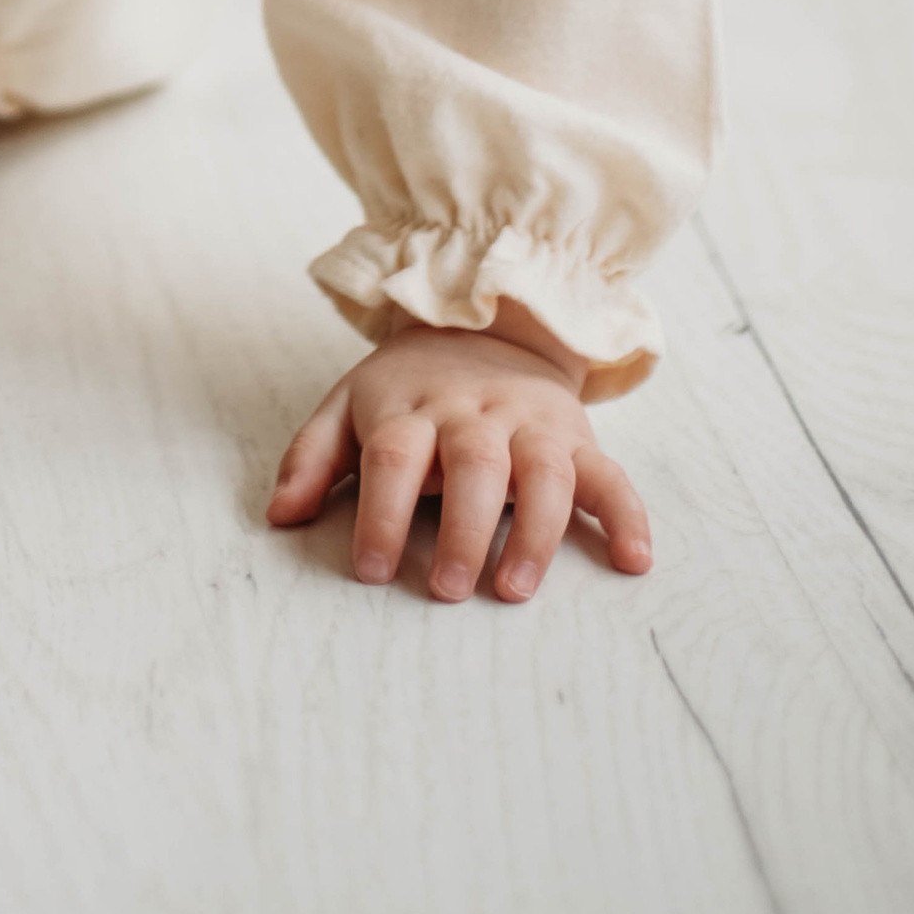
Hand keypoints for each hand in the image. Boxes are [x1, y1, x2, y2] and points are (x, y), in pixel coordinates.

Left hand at [266, 311, 652, 601]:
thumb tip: (279, 516)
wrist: (487, 323)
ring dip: (533, 532)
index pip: (393, 454)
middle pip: (471, 464)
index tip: (369, 569)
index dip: (379, 510)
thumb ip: (312, 456)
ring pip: (542, 471)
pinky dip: (627, 515)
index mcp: (411, 405)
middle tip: (444, 589)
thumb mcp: (349, 405)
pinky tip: (634, 559)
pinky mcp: (576, 438)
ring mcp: (530, 423)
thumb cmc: (409, 387)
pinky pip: (610, 474)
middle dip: (460, 530)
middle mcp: (474, 412)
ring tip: (514, 589)